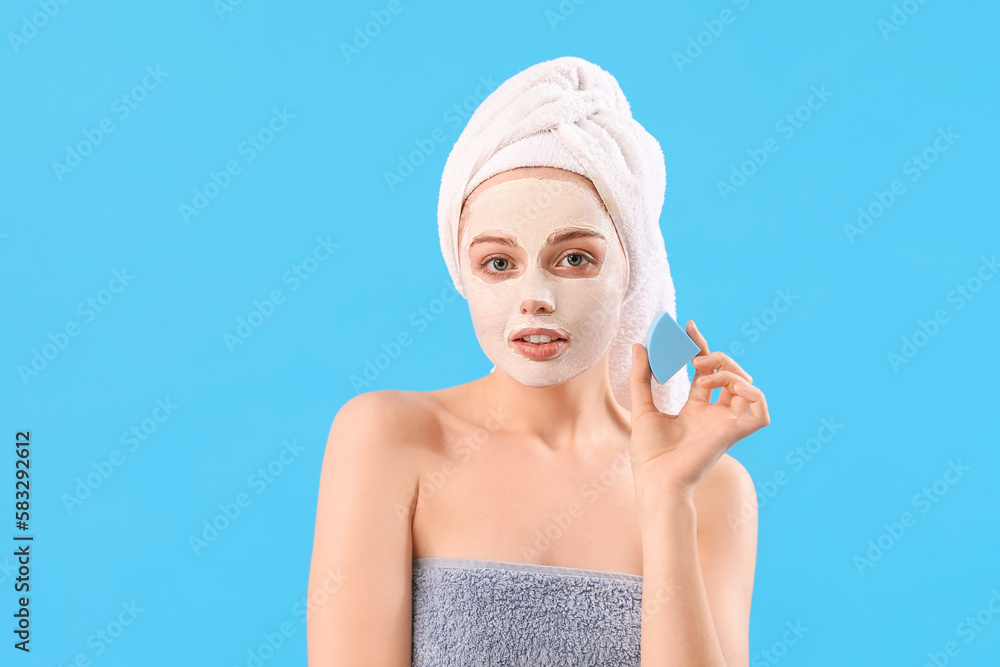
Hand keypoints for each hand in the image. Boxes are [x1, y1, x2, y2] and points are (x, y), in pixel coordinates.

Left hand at [628, 320, 769, 501]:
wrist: (655, 481)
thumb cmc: (649, 455)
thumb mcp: (641, 407)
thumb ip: (642, 377)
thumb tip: (639, 345)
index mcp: (695, 410)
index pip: (706, 370)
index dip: (700, 346)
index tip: (689, 325)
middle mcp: (714, 415)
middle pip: (730, 374)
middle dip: (716, 355)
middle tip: (695, 357)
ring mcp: (725, 424)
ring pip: (747, 386)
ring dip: (728, 371)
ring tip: (702, 374)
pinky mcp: (733, 434)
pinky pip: (761, 412)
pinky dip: (753, 393)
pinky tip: (732, 386)